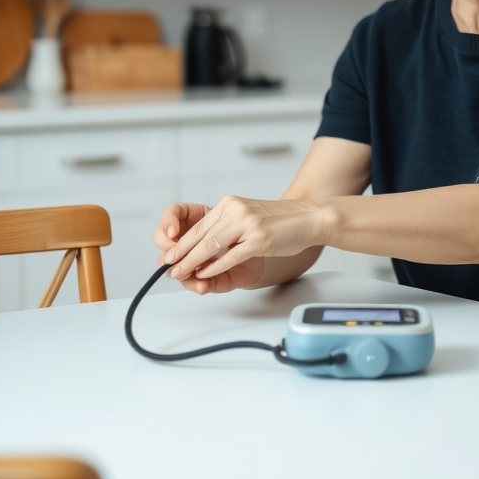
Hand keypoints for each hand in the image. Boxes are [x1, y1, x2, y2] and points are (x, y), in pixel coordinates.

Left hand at [157, 196, 327, 294]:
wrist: (309, 217)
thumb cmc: (281, 221)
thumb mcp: (248, 217)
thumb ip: (228, 228)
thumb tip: (205, 248)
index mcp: (230, 204)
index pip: (199, 225)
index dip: (182, 243)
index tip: (170, 256)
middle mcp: (236, 210)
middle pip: (201, 236)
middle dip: (182, 255)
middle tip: (169, 268)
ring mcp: (247, 224)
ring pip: (211, 246)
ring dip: (193, 263)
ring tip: (182, 274)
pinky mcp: (259, 239)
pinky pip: (230, 256)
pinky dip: (215, 267)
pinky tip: (206, 274)